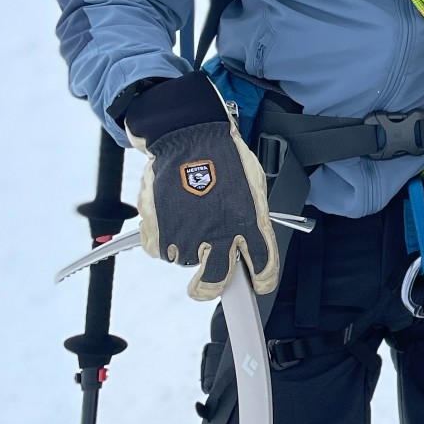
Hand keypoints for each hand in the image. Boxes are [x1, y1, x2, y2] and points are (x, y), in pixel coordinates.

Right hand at [122, 75, 279, 301]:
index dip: (262, 280)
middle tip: (207, 286)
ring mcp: (188, 236)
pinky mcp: (160, 231)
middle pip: (216, 282)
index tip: (260, 284)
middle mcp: (219, 236)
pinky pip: (160, 250)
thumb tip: (249, 240)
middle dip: (211, 288)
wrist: (189, 135)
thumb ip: (251, 218)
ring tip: (189, 218)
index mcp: (249, 224)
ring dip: (186, 248)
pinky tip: (171, 215)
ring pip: (185, 262)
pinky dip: (162, 239)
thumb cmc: (223, 156)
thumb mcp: (250, 186)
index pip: (263, 266)